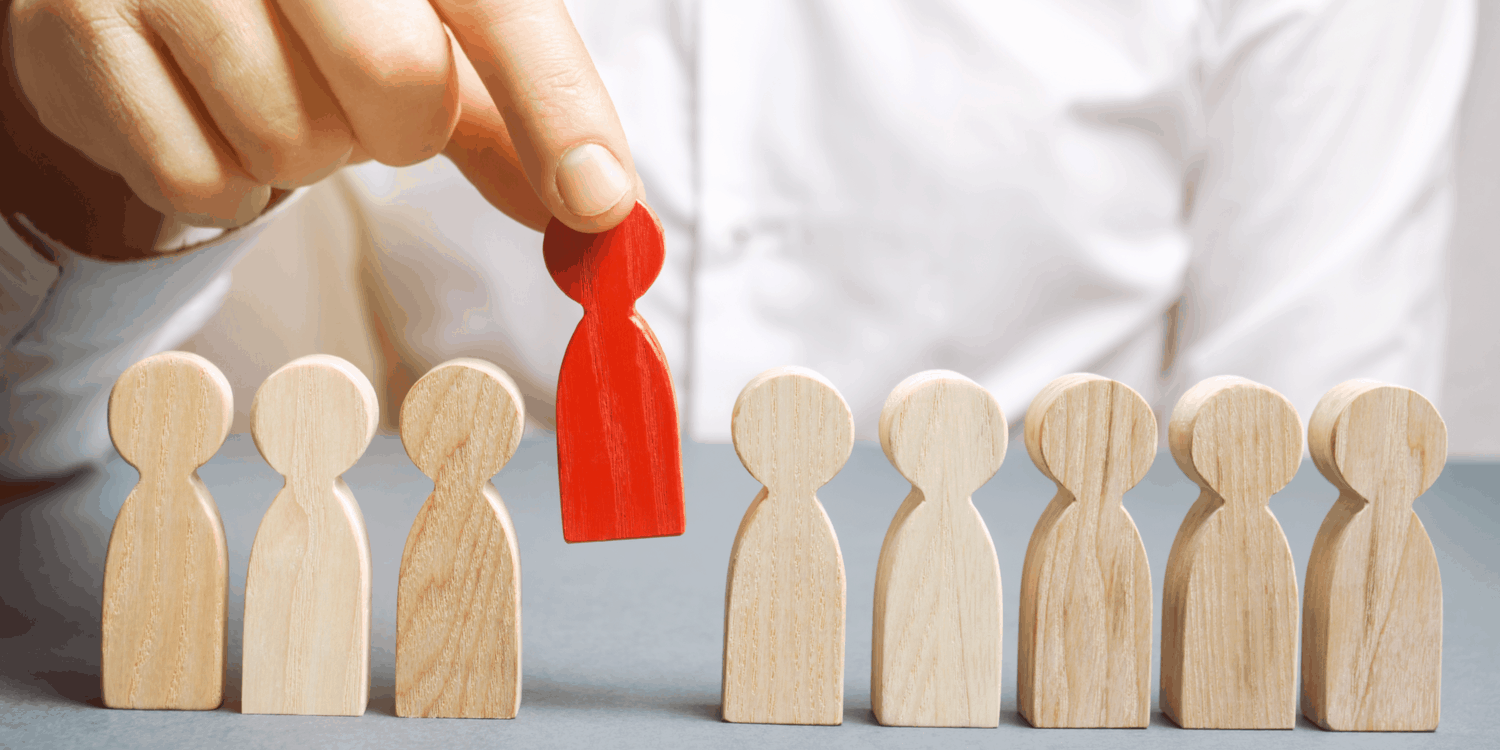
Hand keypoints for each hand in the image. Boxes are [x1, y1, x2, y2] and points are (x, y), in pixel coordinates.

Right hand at [2, 0, 638, 256]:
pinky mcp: (79, 25)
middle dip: (400, 128)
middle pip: (397, 82)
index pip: (495, 6)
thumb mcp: (428, 25)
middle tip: (365, 98)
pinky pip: (202, 181)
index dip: (557, 108)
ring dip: (304, 151)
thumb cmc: (314, 3)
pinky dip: (225, 180)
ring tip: (270, 83)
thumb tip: (597, 213)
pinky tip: (206, 108)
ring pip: (294, 145)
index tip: (600, 202)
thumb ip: (515, 112)